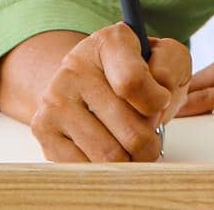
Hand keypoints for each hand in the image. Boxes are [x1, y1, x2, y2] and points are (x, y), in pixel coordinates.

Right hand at [28, 23, 191, 161]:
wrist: (86, 82)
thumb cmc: (134, 73)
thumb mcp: (164, 58)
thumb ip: (170, 68)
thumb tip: (157, 99)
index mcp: (109, 42)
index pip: (133, 82)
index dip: (157, 102)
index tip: (160, 101)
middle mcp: (75, 66)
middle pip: (130, 131)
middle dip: (150, 142)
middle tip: (149, 133)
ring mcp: (55, 99)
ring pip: (109, 156)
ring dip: (130, 160)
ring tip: (131, 147)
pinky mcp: (43, 128)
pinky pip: (85, 169)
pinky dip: (105, 170)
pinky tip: (108, 151)